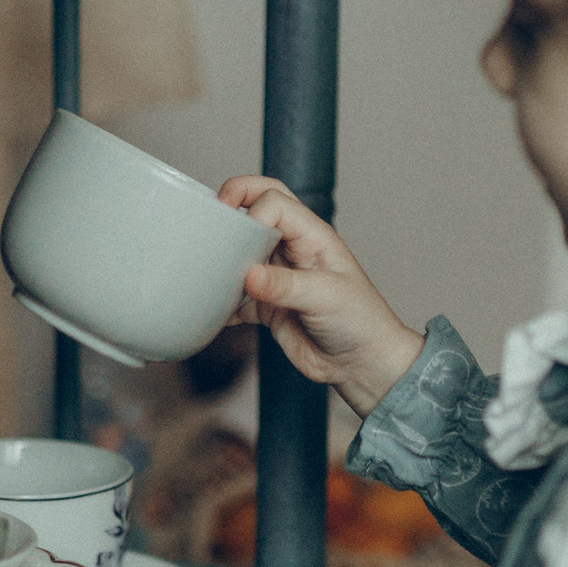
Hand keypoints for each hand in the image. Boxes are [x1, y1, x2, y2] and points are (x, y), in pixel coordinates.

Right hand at [219, 176, 423, 418]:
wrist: (362, 365)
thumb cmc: (361, 322)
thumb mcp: (326, 297)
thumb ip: (285, 285)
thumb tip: (249, 275)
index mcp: (312, 236)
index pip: (274, 202)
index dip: (251, 210)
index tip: (236, 235)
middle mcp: (293, 250)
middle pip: (258, 209)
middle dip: (232, 204)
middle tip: (208, 219)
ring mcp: (278, 277)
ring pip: (242, 252)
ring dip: (223, 256)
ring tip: (204, 266)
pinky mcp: (268, 307)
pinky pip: (236, 297)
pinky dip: (221, 303)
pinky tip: (210, 311)